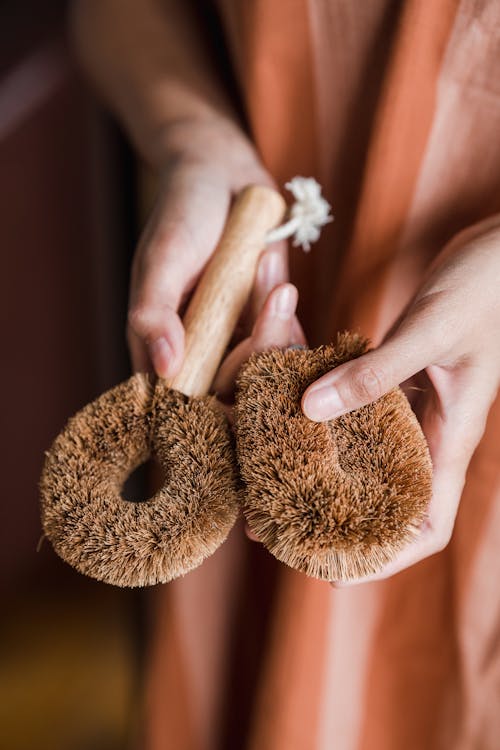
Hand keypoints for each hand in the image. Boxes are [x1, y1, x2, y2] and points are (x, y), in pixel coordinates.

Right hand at [127, 119, 287, 377]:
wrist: (221, 176)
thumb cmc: (182, 213)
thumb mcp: (162, 259)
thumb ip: (154, 313)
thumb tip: (164, 368)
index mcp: (161, 344)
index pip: (183, 401)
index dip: (212, 405)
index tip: (240, 375)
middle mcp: (198, 349)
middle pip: (232, 389)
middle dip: (259, 347)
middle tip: (273, 293)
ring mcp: (232, 338)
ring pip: (263, 369)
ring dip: (276, 325)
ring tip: (270, 271)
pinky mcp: (263, 323)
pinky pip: (284, 344)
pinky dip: (288, 319)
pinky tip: (276, 277)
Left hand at [302, 216, 499, 582]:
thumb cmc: (484, 287)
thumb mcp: (430, 330)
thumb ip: (375, 371)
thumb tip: (310, 409)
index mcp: (450, 437)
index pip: (426, 526)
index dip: (386, 558)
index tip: (333, 570)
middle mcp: (430, 431)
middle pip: (385, 498)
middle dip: (335, 517)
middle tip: (276, 520)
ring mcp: (416, 405)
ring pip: (367, 453)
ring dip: (324, 465)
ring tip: (268, 474)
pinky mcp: (402, 378)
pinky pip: (360, 407)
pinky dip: (328, 411)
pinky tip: (292, 406)